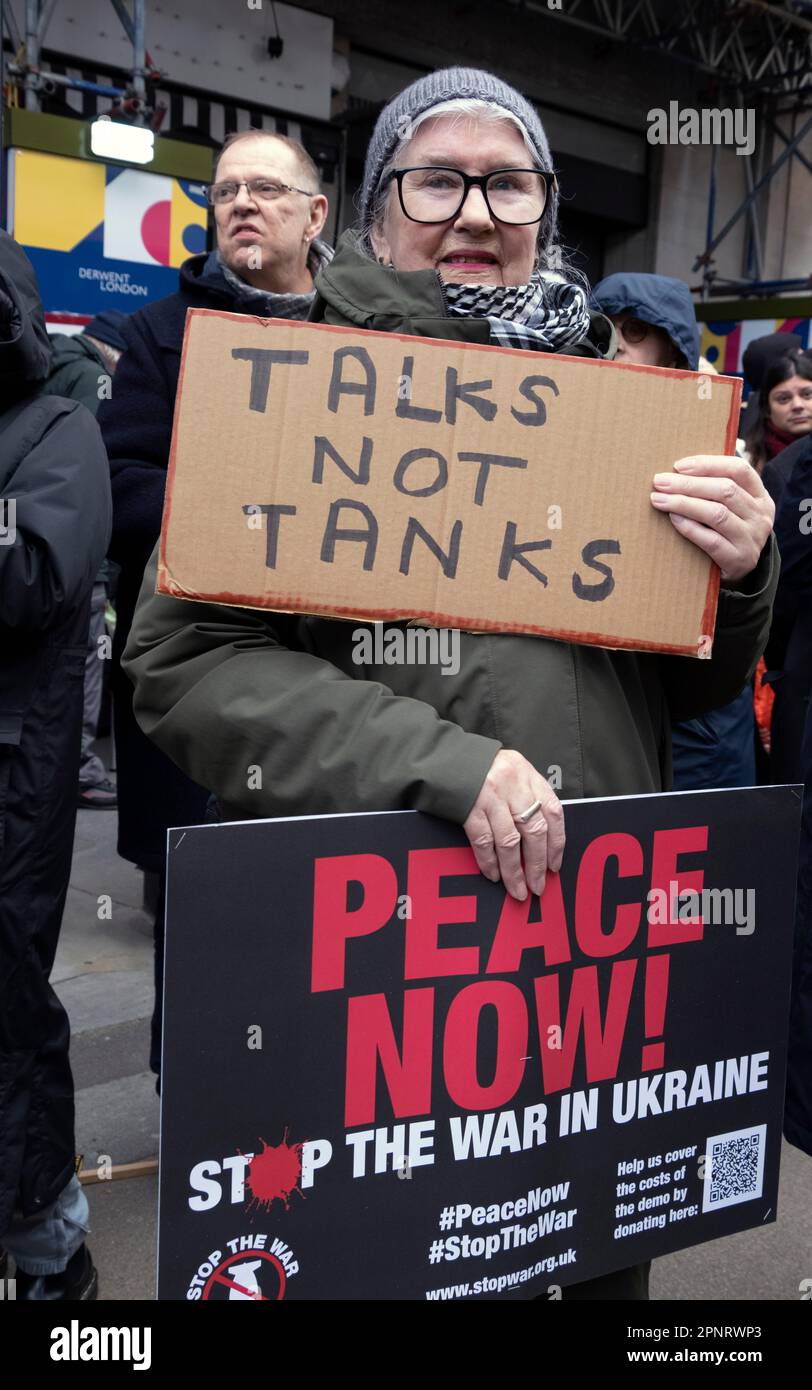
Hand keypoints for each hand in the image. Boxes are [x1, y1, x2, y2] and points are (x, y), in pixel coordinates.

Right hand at [463, 749, 564, 900]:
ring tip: (517, 889)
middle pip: (534, 831)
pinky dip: (490, 861)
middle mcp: (512, 785)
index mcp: (527, 775)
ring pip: (509, 842)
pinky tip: (493, 874)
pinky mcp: (468, 809)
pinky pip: (483, 841)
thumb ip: (528, 795)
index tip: (554, 865)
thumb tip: (541, 838)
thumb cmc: (480, 767)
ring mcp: (490, 797)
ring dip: (514, 871)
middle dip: (537, 864)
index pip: (553, 813)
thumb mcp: (512, 771)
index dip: (556, 843)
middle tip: (538, 886)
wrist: (442, 757)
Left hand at [650, 455, 773, 582]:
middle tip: (660, 482)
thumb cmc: (726, 532)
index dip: (708, 464)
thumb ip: (714, 489)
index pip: (738, 469)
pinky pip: (711, 541)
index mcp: (760, 495)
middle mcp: (760, 515)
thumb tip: (676, 471)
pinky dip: (690, 528)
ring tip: (659, 499)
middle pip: (725, 490)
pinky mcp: (739, 560)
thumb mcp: (732, 508)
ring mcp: (752, 539)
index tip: (678, 465)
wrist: (738, 572)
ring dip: (684, 503)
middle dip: (688, 484)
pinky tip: (673, 519)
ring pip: (717, 514)